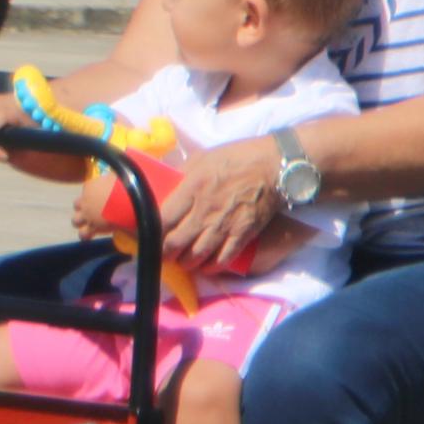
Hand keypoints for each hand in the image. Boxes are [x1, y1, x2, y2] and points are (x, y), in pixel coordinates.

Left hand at [160, 133, 289, 272]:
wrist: (275, 165)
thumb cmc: (237, 157)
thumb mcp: (202, 158)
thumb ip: (182, 174)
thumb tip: (164, 185)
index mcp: (192, 188)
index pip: (162, 220)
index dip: (151, 233)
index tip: (148, 237)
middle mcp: (204, 210)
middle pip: (175, 243)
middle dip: (165, 253)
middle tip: (164, 254)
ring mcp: (224, 224)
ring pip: (196, 255)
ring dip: (185, 262)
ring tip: (183, 261)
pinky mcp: (243, 234)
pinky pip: (223, 259)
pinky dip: (211, 267)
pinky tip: (206, 266)